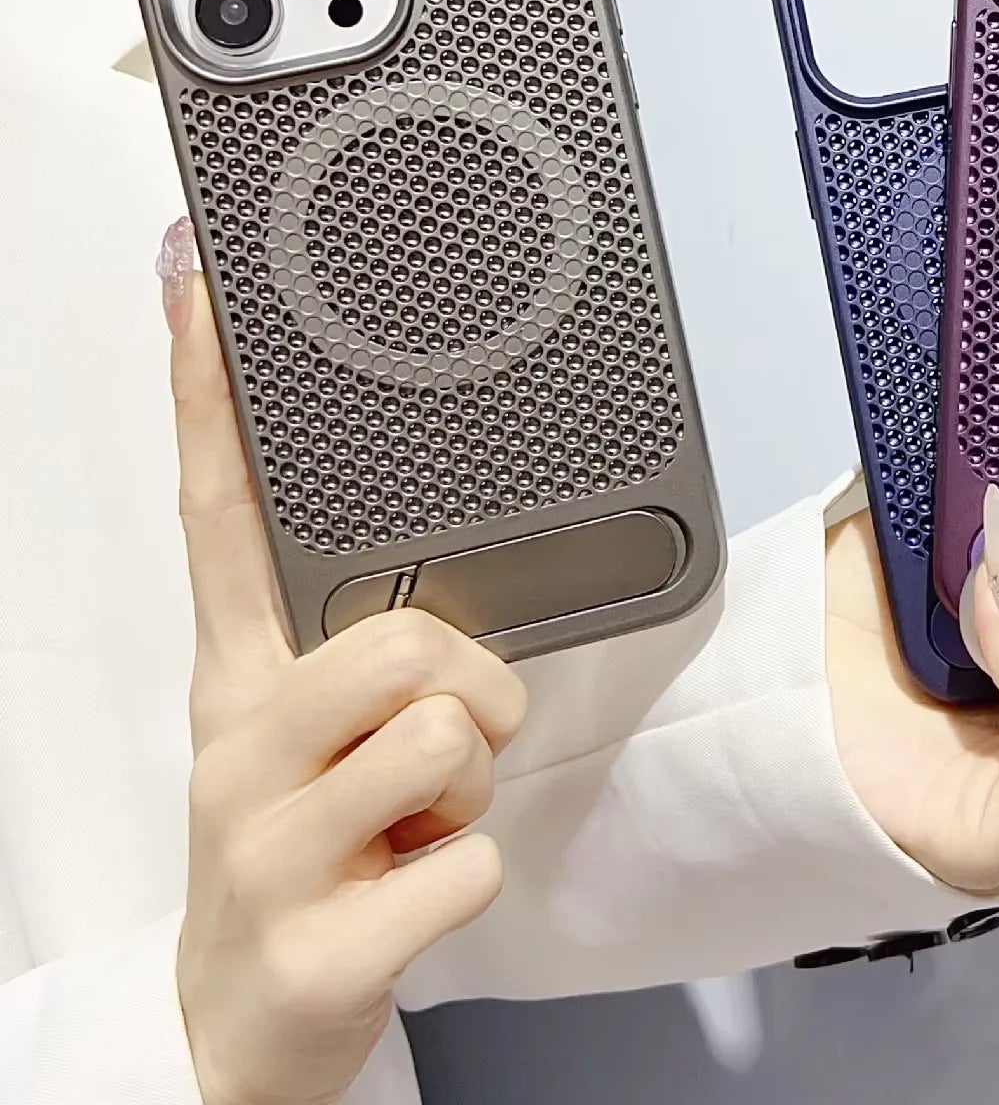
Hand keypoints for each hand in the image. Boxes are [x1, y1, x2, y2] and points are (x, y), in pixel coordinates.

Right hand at [159, 220, 526, 1104]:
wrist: (249, 1029)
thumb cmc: (309, 855)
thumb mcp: (311, 740)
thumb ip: (360, 651)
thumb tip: (436, 594)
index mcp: (240, 679)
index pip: (218, 515)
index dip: (209, 400)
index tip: (203, 290)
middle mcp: (236, 743)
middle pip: (405, 637)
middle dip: (473, 687)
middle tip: (450, 749)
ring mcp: (264, 849)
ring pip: (447, 737)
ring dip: (471, 788)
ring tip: (417, 828)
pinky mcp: (311, 944)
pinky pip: (470, 861)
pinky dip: (471, 878)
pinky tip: (408, 898)